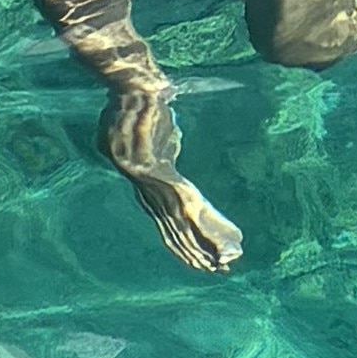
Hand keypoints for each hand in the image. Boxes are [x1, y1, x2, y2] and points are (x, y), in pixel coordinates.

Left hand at [95, 61, 241, 271]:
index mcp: (147, 183)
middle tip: (219, 270)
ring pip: (180, 219)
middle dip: (197, 251)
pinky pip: (181, 199)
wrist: (132, 86)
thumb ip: (166, 147)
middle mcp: (148, 188)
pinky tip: (210, 231)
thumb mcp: (157, 132)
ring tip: (224, 257)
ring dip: (204, 240)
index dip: (183, 244)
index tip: (202, 261)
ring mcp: (151, 181)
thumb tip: (173, 148)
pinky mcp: (156, 168)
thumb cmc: (138, 105)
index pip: (167, 222)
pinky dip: (199, 217)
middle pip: (175, 227)